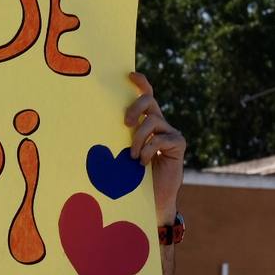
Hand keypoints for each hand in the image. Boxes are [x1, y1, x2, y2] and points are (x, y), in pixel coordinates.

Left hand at [125, 72, 185, 223]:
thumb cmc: (131, 177)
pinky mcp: (178, 144)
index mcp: (145, 124)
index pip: (146, 97)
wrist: (151, 199)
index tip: (129, 74)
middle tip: (125, 123)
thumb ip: (118, 137)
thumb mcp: (121, 154)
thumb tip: (95, 123)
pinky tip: (142, 164)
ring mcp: (171, 133)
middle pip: (149, 102)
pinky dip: (148, 150)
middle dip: (135, 107)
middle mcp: (160, 125)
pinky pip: (161, 139)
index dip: (141, 83)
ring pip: (152, 121)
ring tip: (132, 156)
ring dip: (139, 138)